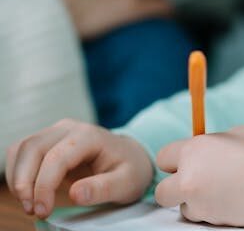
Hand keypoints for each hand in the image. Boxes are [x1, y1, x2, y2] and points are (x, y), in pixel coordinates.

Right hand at [6, 119, 152, 218]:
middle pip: (33, 147)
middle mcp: (70, 127)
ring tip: (30, 204)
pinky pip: (23, 151)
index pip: (57, 156)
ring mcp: (58, 131)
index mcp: (90, 136)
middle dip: (24, 181)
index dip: (44, 185)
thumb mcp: (126, 182)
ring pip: (23, 147)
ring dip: (18, 177)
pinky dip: (17, 172)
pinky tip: (28, 192)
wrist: (130, 156)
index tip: (43, 211)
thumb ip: (103, 188)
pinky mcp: (49, 140)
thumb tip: (75, 194)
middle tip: (32, 210)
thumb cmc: (129, 169)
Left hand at [155, 125, 243, 226]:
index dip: (175, 160)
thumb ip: (207, 146)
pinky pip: (202, 218)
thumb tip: (197, 154)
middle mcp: (190, 178)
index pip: (163, 158)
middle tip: (197, 180)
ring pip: (183, 208)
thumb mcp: (231, 136)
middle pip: (162, 192)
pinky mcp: (218, 223)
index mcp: (193, 149)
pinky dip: (210, 212)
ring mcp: (203, 204)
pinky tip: (231, 200)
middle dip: (175, 187)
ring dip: (194, 202)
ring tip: (222, 190)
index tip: (187, 161)